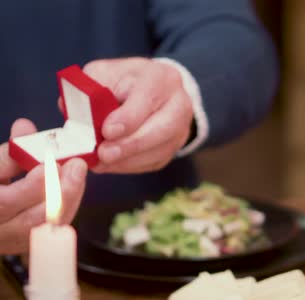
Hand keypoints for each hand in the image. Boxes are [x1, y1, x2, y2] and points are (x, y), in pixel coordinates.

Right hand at [0, 119, 87, 253]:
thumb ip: (8, 151)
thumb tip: (25, 126)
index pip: (6, 202)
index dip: (32, 186)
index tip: (50, 164)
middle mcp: (0, 230)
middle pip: (35, 218)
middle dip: (62, 190)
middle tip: (77, 165)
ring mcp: (15, 240)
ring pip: (51, 224)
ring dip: (70, 195)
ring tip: (77, 170)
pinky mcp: (31, 242)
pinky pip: (56, 226)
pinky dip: (68, 204)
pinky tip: (74, 184)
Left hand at [80, 57, 193, 173]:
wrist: (154, 90)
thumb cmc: (125, 81)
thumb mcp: (105, 73)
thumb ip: (88, 88)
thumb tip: (69, 109)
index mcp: (161, 79)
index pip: (148, 99)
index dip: (128, 118)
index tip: (107, 131)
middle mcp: (178, 104)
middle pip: (163, 128)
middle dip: (131, 144)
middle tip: (103, 154)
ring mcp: (181, 128)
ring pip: (160, 150)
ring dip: (128, 160)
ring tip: (101, 163)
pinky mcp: (174, 147)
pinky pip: (155, 161)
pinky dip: (131, 166)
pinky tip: (110, 165)